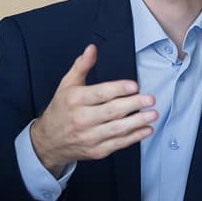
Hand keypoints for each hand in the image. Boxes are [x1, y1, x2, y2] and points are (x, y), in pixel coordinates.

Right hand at [30, 44, 156, 176]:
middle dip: (133, 104)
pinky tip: (146, 129)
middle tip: (150, 99)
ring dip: (138, 122)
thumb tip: (92, 49)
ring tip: (152, 114)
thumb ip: (81, 66)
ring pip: (117, 129)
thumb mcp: (66, 85)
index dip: (118, 89)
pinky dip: (134, 137)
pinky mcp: (96, 150)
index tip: (134, 85)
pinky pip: (118, 144)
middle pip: (111, 111)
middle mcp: (81, 119)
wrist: (49, 141)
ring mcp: (89, 137)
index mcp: (74, 100)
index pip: (100, 94)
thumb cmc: (60, 110)